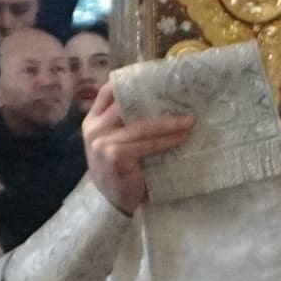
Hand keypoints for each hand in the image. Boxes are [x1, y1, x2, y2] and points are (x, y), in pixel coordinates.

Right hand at [81, 88, 195, 215]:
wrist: (110, 206)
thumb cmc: (118, 173)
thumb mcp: (115, 145)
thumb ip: (124, 126)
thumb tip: (158, 104)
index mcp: (92, 122)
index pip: (106, 93)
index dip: (127, 81)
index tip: (151, 75)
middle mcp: (93, 129)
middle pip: (126, 105)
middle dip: (153, 99)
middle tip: (179, 95)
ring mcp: (102, 143)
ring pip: (141, 126)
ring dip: (168, 123)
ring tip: (189, 121)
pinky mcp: (114, 156)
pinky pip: (146, 144)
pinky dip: (166, 141)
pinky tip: (181, 137)